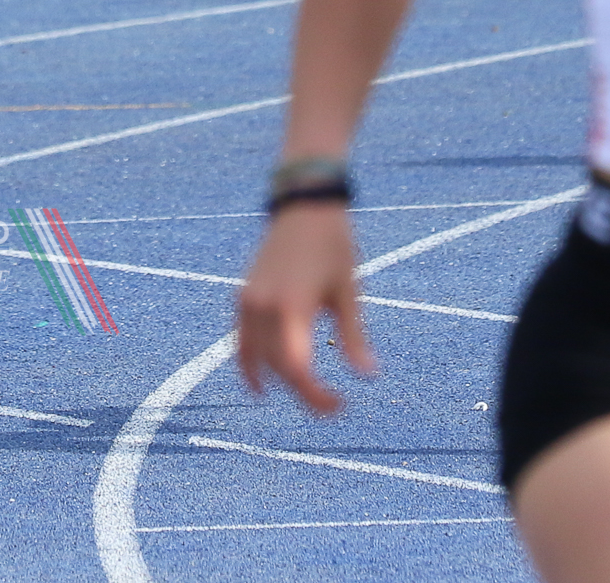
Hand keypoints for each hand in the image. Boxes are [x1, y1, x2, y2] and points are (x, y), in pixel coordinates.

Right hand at [235, 204, 374, 414]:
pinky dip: (250, 364)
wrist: (304, 206)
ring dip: (279, 380)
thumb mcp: (349, 292)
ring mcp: (249, 301)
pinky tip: (262, 382)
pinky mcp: (243, 296)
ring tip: (305, 392)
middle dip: (304, 391)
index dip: (315, 395)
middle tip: (331, 404)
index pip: (297, 369)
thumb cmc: (334, 246)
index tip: (339, 404)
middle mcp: (264, 307)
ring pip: (257, 358)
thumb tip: (368, 375)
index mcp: (293, 306)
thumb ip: (354, 337)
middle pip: (278, 367)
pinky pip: (241, 341)